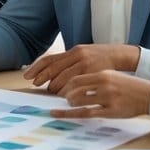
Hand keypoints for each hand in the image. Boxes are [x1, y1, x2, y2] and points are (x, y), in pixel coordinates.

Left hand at [24, 44, 140, 93]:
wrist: (121, 55)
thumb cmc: (98, 57)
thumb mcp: (82, 54)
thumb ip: (67, 61)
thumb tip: (49, 72)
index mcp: (74, 51)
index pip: (51, 59)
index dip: (37, 68)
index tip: (28, 76)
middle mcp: (80, 57)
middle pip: (55, 68)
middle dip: (43, 78)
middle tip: (36, 85)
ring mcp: (89, 66)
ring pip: (66, 79)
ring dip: (56, 87)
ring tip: (52, 92)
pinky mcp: (98, 76)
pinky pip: (80, 86)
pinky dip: (70, 92)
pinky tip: (66, 97)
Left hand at [52, 70, 149, 118]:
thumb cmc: (129, 87)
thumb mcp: (112, 76)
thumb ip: (95, 79)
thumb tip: (76, 85)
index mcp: (103, 75)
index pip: (76, 79)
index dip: (66, 85)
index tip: (62, 90)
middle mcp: (104, 85)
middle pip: (75, 89)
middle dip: (66, 95)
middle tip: (66, 99)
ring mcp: (107, 99)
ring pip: (79, 101)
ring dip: (70, 104)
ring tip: (70, 105)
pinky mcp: (111, 111)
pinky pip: (88, 113)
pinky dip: (73, 114)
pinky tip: (64, 115)